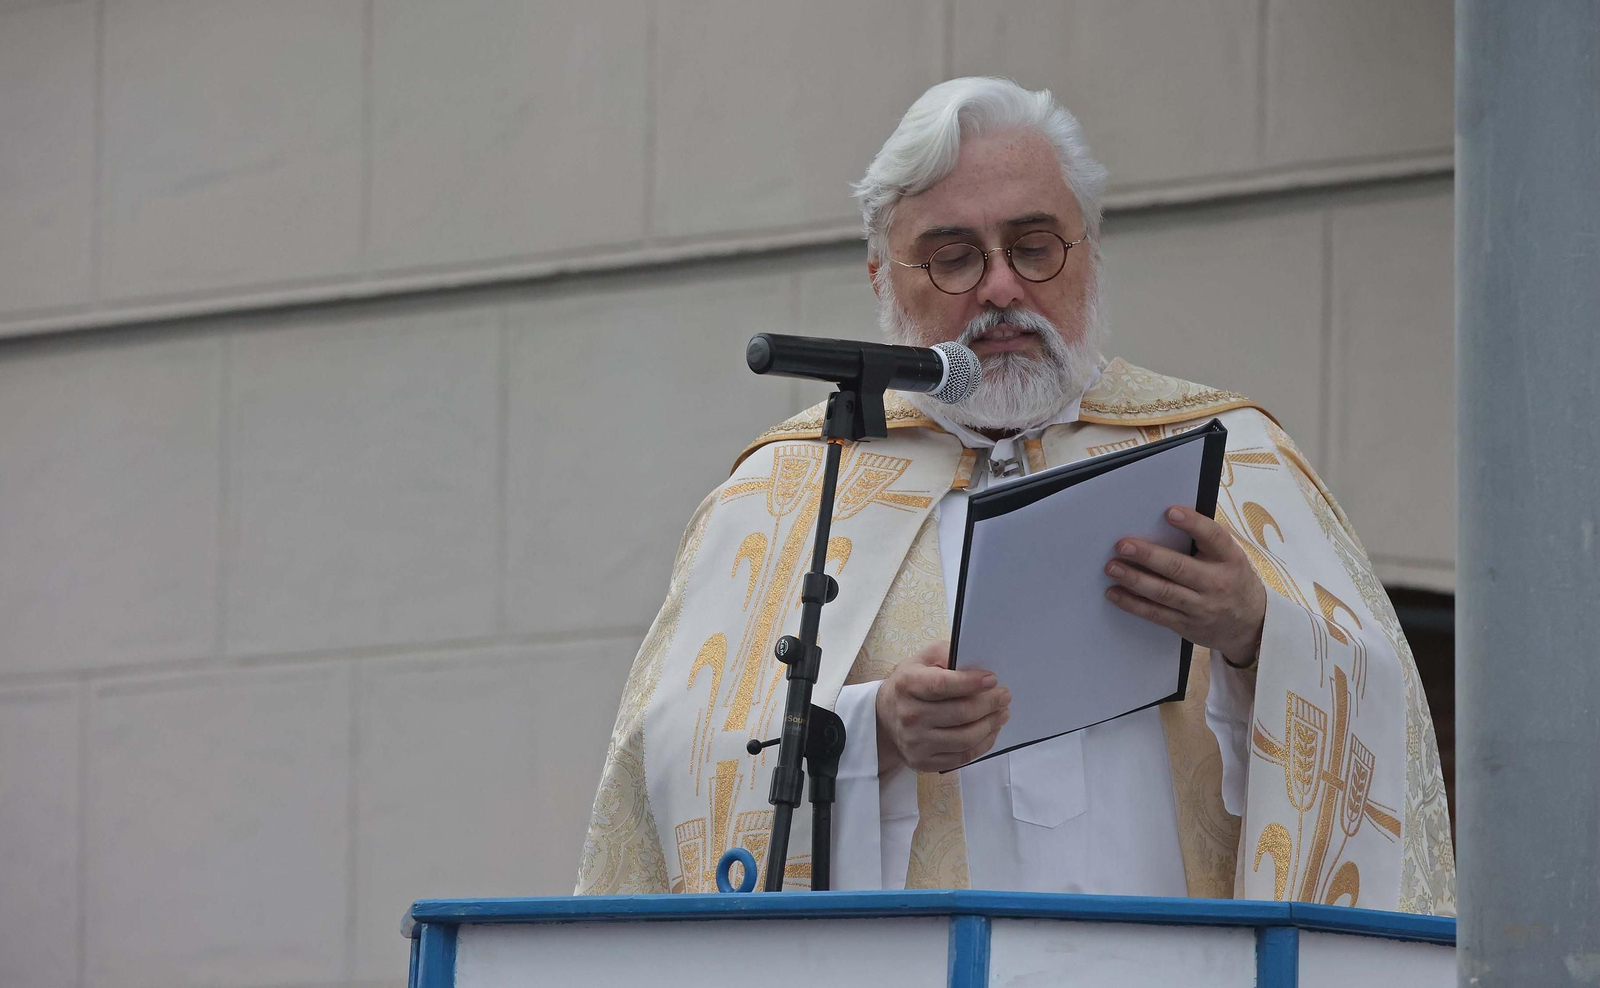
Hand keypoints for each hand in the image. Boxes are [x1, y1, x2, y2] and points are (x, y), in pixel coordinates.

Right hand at [875, 641, 1010, 773]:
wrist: (885, 718)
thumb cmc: (910, 685)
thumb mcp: (921, 660)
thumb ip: (946, 654)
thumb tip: (976, 661)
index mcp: (907, 685)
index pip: (942, 685)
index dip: (970, 682)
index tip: (992, 679)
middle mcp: (909, 715)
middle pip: (960, 713)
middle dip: (990, 704)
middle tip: (1005, 696)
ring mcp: (916, 742)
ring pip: (965, 738)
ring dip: (991, 725)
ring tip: (1002, 713)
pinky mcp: (924, 762)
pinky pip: (962, 757)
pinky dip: (984, 743)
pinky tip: (991, 730)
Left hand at [1104, 506, 1266, 668]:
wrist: (1249, 624)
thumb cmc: (1231, 579)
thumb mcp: (1229, 557)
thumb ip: (1204, 541)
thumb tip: (1164, 519)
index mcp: (1230, 559)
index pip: (1214, 537)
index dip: (1193, 524)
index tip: (1170, 512)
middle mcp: (1217, 583)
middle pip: (1180, 568)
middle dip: (1148, 556)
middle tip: (1123, 545)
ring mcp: (1201, 607)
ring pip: (1163, 592)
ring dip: (1134, 579)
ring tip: (1112, 567)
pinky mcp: (1186, 624)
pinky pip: (1155, 614)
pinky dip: (1132, 603)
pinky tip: (1114, 592)